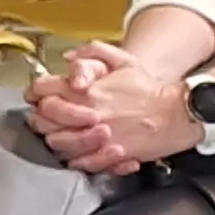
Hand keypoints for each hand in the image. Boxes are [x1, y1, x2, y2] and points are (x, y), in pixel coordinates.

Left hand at [24, 41, 197, 174]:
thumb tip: (69, 58)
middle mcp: (88, 111)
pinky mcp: (109, 153)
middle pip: (43, 120)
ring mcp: (97, 135)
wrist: (178, 112)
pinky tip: (84, 153)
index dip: (36, 93)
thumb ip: (94, 52)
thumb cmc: (151, 90)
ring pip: (58, 143)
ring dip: (59, 141)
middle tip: (50, 121)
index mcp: (88, 88)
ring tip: (68, 137)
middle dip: (43, 120)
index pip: (42, 90)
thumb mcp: (124, 60)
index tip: (40, 97)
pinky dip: (79, 160)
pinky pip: (81, 162)